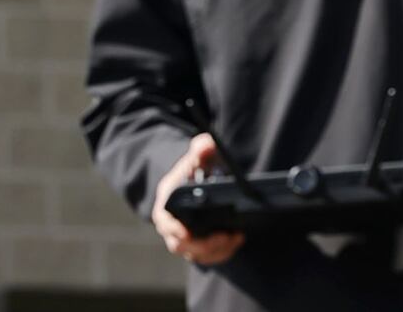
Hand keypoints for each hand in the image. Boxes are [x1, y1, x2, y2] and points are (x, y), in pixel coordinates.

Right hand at [151, 133, 246, 265]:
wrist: (191, 183)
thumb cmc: (192, 171)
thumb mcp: (195, 158)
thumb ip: (200, 150)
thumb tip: (205, 145)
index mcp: (165, 205)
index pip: (165, 222)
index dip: (174, 229)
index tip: (188, 233)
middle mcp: (171, 226)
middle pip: (181, 245)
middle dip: (203, 244)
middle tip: (225, 236)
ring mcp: (184, 239)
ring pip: (196, 255)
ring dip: (216, 250)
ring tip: (235, 237)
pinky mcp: (198, 247)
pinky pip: (208, 257)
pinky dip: (223, 252)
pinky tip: (237, 239)